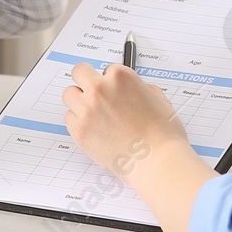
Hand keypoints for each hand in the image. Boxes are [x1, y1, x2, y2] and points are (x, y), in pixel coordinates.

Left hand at [63, 61, 217, 231]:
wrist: (158, 162)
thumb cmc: (163, 135)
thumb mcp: (159, 100)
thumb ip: (142, 88)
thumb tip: (133, 89)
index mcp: (121, 78)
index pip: (106, 69)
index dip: (111, 81)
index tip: (113, 91)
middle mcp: (100, 90)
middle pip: (79, 72)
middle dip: (86, 80)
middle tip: (93, 93)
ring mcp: (87, 110)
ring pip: (69, 94)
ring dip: (79, 101)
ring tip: (92, 113)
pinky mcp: (80, 131)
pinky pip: (68, 118)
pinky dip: (77, 121)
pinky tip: (92, 128)